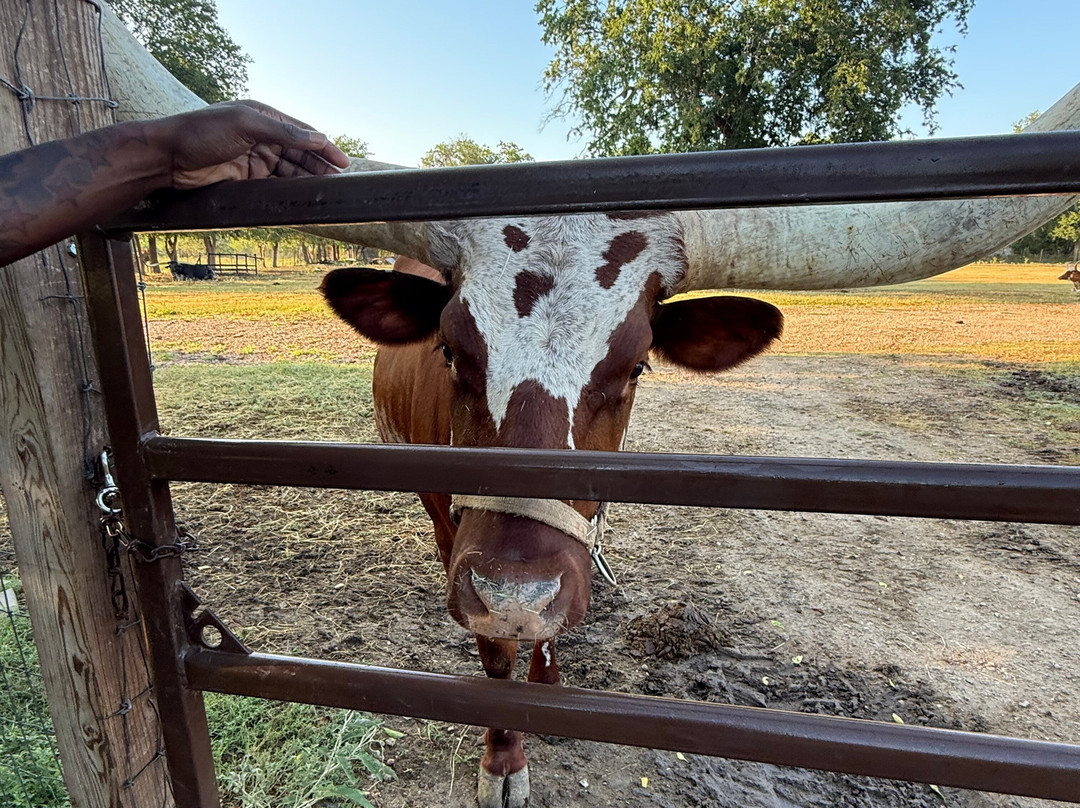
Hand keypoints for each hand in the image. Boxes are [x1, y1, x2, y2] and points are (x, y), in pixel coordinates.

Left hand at [154, 100, 350, 188]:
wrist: (168, 157)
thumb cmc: (201, 133)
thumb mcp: (245, 125)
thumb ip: (283, 132)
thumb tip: (317, 137)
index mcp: (263, 115)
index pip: (302, 132)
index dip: (323, 146)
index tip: (342, 162)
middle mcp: (261, 135)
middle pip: (299, 152)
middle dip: (319, 165)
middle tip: (338, 181)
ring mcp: (254, 157)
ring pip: (289, 169)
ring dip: (307, 178)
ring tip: (325, 189)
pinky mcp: (246, 177)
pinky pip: (275, 182)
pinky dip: (289, 188)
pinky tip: (302, 195)